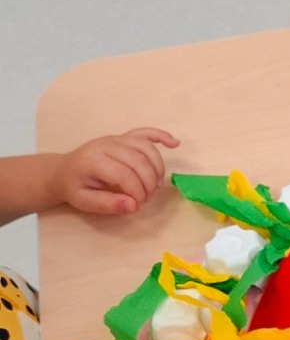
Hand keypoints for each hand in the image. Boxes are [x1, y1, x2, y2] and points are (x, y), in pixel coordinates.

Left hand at [52, 128, 179, 215]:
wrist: (63, 171)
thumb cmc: (74, 187)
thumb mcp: (84, 201)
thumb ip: (107, 204)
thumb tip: (133, 205)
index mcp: (93, 160)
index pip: (124, 175)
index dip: (137, 192)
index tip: (138, 205)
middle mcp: (106, 144)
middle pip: (138, 161)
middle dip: (148, 183)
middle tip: (147, 198)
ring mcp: (116, 139)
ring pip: (146, 148)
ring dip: (157, 168)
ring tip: (156, 185)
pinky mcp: (123, 137)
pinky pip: (145, 133)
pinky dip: (161, 136)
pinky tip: (174, 143)